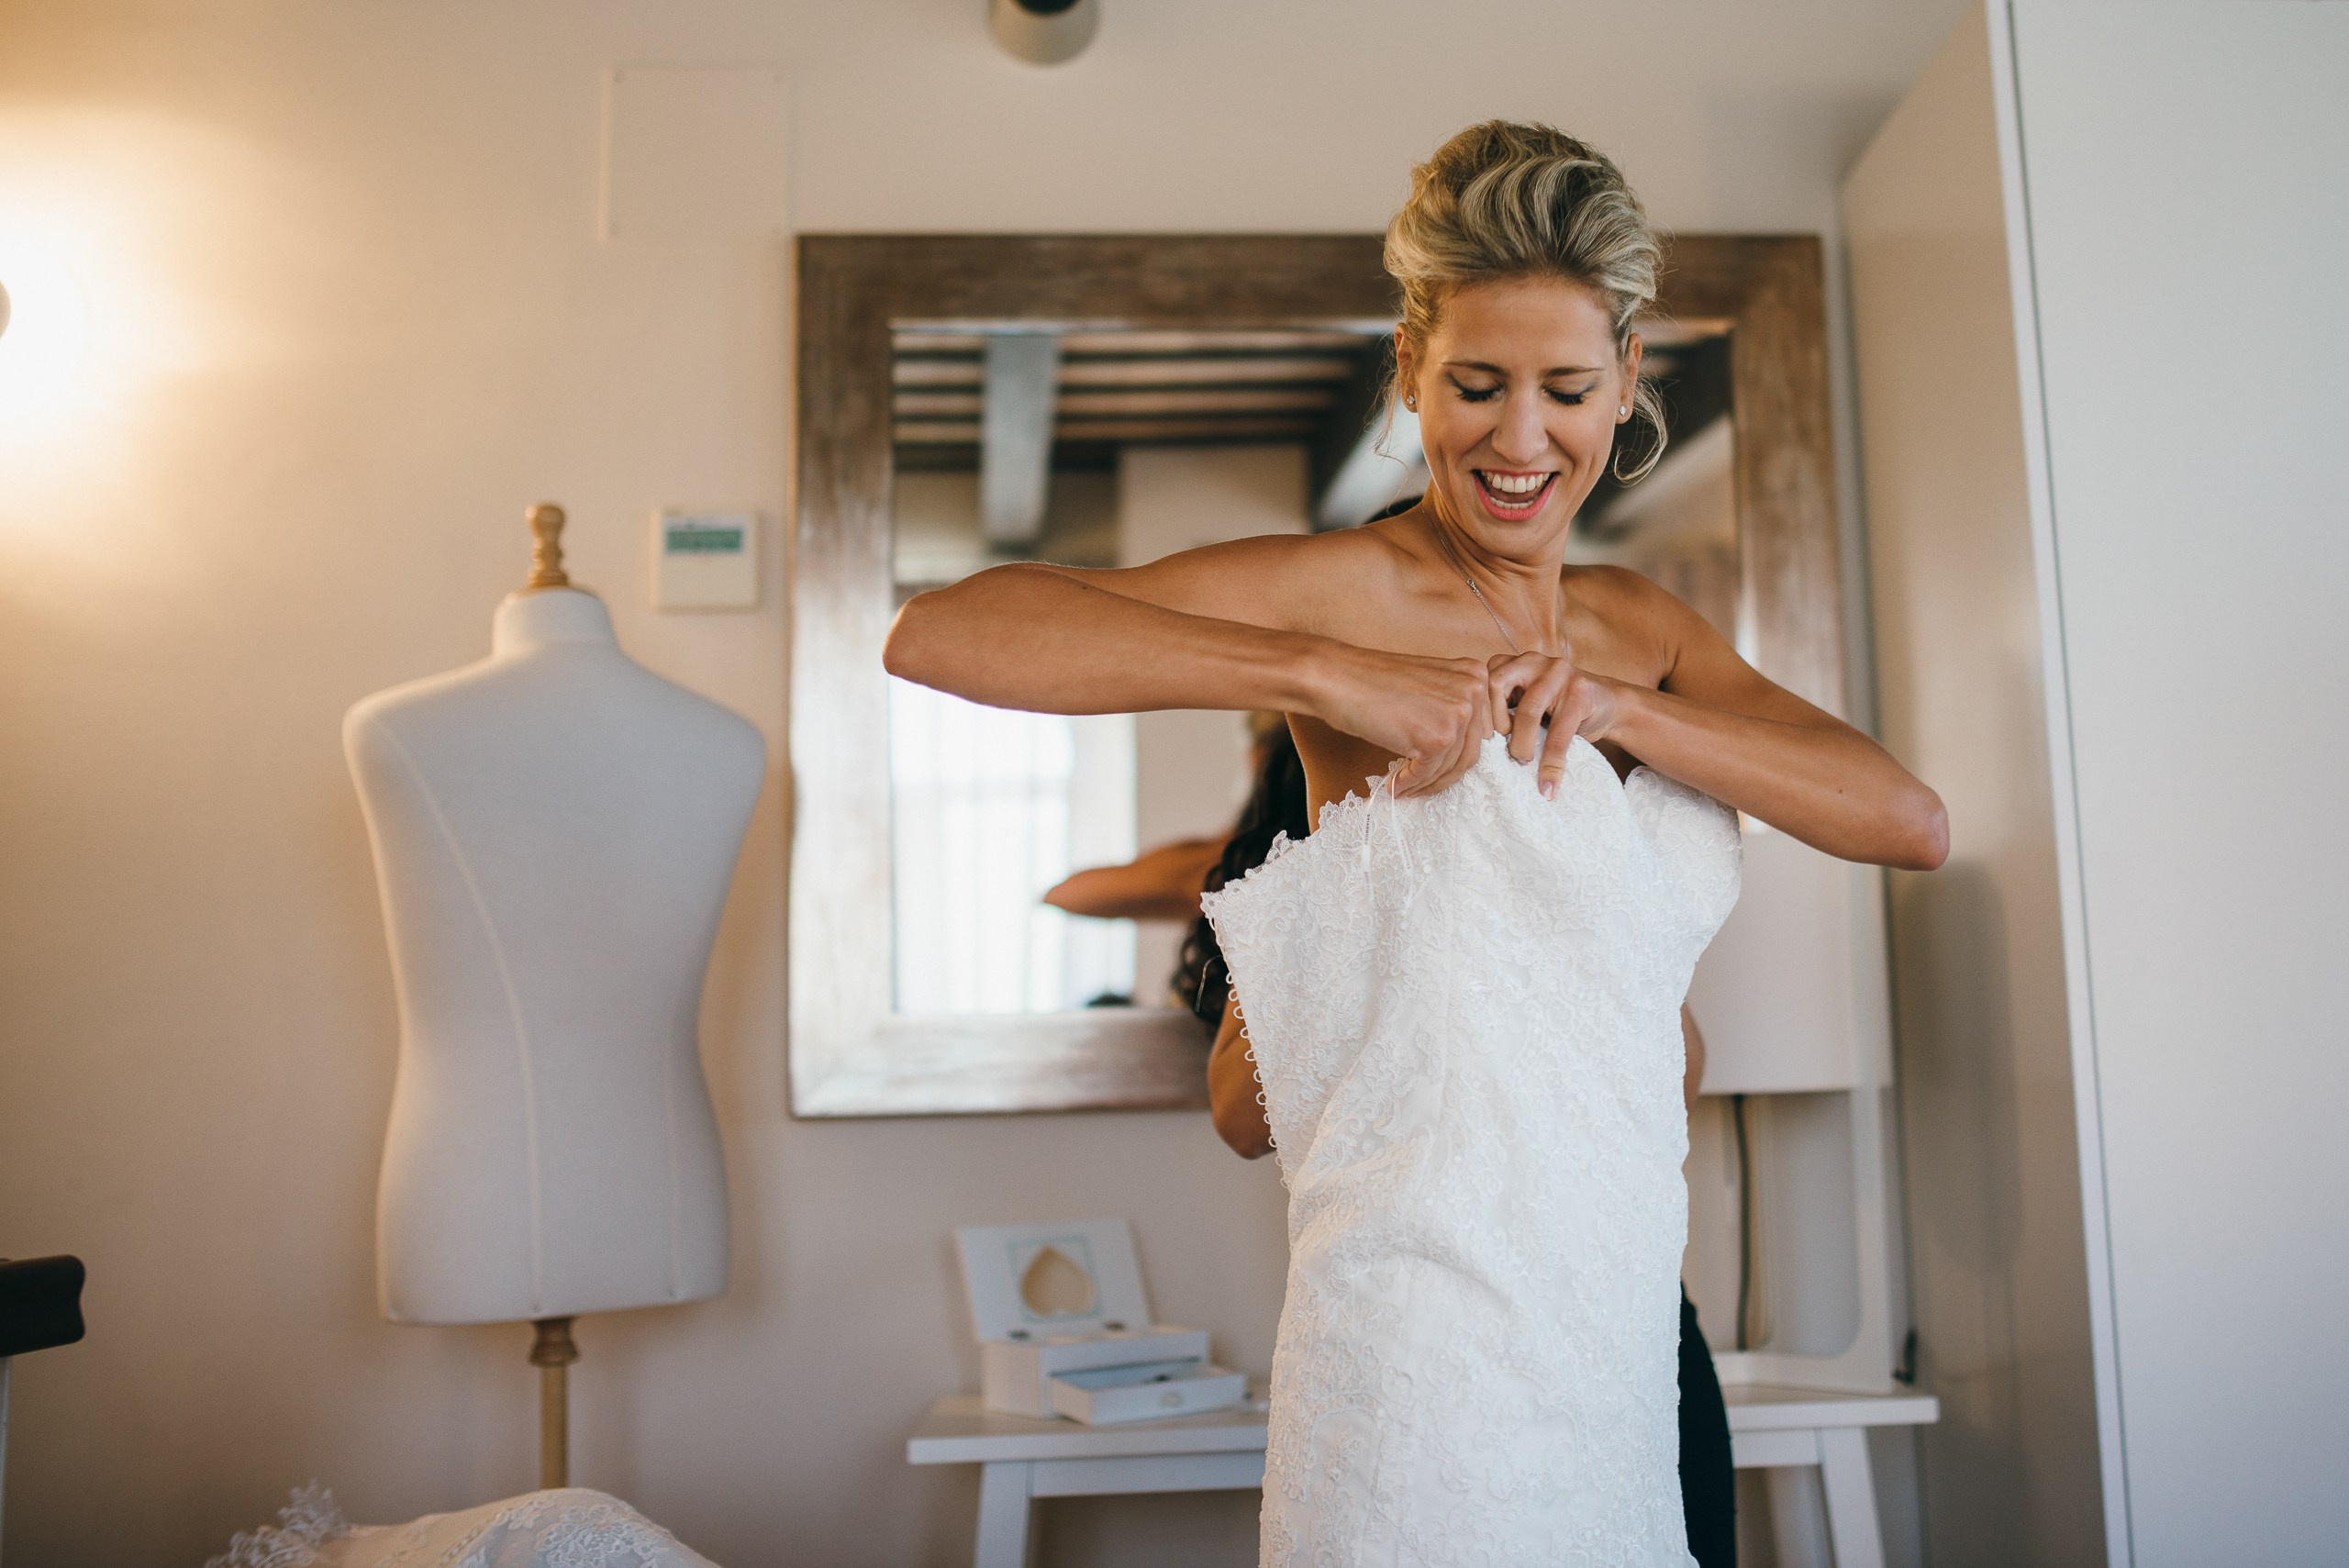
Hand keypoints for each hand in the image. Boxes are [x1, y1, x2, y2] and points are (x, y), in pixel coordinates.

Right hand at [1310, 642, 1496, 798]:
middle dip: (1443, 774)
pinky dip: (1411, 784)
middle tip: (1421, 784)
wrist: (1338, 678)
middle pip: (1468, 751)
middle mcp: (1473, 691)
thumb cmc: (1372, 682)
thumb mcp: (1428, 686)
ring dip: (1425, 782)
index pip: (1477, 729)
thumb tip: (1458, 750)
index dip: (1455, 754)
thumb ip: (1451, 708)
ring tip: (1404, 786)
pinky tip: (1395, 785)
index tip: (1438, 769)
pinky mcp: (1436, 738)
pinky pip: (1428, 773)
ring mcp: (1457, 714)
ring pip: (1449, 767)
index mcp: (1475, 674)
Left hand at [1485, 652, 1620, 798]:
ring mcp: (1559, 671)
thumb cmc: (1557, 710)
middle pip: (1497, 687)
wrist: (1608, 704)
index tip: (1479, 744)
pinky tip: (1548, 785)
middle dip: (1494, 724)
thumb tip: (1470, 748)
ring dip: (1521, 745)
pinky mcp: (1581, 691)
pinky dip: (1551, 763)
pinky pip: (1559, 733)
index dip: (1478, 716)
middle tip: (1498, 750)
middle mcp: (1533, 660)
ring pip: (1527, 710)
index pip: (1481, 682)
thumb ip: (1501, 712)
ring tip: (1522, 762)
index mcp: (1512, 662)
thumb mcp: (1524, 705)